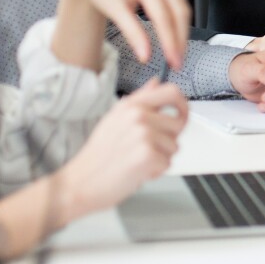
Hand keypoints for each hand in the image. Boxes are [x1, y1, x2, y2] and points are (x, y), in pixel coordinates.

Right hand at [55, 79, 187, 217]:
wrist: (80, 182)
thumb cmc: (98, 154)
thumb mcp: (115, 117)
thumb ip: (140, 99)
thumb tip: (156, 82)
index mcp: (132, 105)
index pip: (172, 92)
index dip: (183, 105)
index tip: (181, 116)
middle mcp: (139, 116)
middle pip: (178, 124)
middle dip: (169, 140)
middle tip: (147, 149)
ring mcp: (143, 135)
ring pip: (174, 146)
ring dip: (161, 158)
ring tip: (137, 160)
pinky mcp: (147, 155)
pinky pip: (167, 164)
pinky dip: (155, 172)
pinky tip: (137, 171)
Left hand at [56, 0, 189, 70]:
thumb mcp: (114, 11)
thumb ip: (133, 34)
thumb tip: (146, 56)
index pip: (164, 17)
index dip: (170, 41)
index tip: (172, 61)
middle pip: (180, 12)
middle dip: (181, 39)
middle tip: (177, 62)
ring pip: (183, 8)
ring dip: (182, 31)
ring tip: (177, 52)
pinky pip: (179, 2)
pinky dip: (178, 21)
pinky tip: (174, 35)